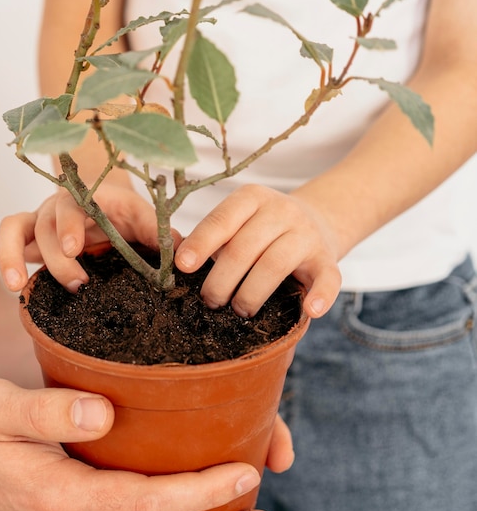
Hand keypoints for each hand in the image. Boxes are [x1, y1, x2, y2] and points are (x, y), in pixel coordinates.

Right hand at [0, 187, 180, 293]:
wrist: (110, 204)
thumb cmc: (131, 216)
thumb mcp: (148, 223)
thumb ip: (165, 236)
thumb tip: (188, 257)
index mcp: (86, 198)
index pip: (70, 205)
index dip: (69, 226)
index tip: (77, 251)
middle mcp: (56, 208)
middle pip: (41, 226)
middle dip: (53, 257)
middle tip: (74, 284)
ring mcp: (37, 222)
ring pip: (10, 228)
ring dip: (6, 256)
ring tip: (15, 286)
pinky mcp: (25, 240)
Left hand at [174, 183, 341, 318]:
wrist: (318, 220)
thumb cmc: (261, 230)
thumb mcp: (239, 223)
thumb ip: (215, 238)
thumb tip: (181, 265)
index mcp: (251, 198)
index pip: (221, 220)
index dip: (201, 244)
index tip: (183, 266)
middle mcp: (281, 211)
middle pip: (244, 249)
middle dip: (220, 281)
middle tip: (209, 301)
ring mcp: (306, 234)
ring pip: (274, 265)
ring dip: (251, 294)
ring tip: (239, 311)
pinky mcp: (327, 259)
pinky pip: (328, 278)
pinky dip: (320, 295)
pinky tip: (310, 311)